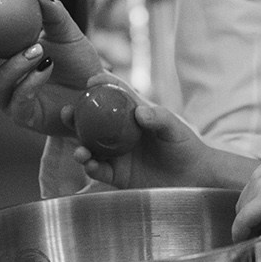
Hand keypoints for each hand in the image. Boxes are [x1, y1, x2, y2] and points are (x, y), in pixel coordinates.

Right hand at [0, 0, 101, 137]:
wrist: (96, 89)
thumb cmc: (77, 61)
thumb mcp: (67, 33)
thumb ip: (53, 14)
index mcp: (2, 53)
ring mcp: (9, 99)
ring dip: (13, 65)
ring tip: (38, 50)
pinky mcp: (24, 117)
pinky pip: (18, 101)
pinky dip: (30, 82)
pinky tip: (46, 67)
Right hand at [70, 83, 220, 190]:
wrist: (193, 179)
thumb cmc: (186, 147)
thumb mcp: (175, 130)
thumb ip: (160, 119)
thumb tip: (139, 113)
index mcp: (132, 116)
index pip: (114, 97)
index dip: (100, 86)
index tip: (89, 82)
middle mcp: (120, 134)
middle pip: (92, 122)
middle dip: (75, 117)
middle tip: (67, 113)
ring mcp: (117, 154)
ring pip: (90, 147)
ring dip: (79, 147)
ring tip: (79, 151)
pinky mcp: (117, 175)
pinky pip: (99, 170)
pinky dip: (92, 168)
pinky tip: (90, 165)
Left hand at [232, 160, 260, 240]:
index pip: (249, 196)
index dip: (250, 217)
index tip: (254, 232)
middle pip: (243, 204)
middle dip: (247, 223)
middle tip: (257, 240)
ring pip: (242, 213)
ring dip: (247, 229)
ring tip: (257, 243)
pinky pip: (244, 220)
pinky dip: (241, 232)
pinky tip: (246, 242)